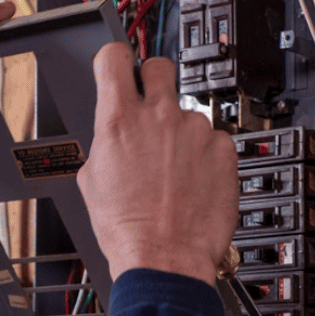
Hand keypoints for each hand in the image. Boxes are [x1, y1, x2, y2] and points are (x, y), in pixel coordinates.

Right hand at [76, 43, 237, 285]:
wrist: (164, 258)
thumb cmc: (127, 229)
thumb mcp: (91, 181)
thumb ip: (105, 143)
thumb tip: (113, 134)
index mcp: (118, 121)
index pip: (113, 57)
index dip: (113, 59)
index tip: (117, 66)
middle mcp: (159, 117)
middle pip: (158, 66)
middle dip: (152, 79)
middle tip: (151, 105)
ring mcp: (194, 130)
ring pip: (187, 111)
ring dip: (180, 131)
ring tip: (173, 169)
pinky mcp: (223, 148)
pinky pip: (213, 138)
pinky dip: (204, 154)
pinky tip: (193, 179)